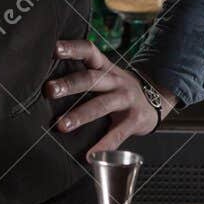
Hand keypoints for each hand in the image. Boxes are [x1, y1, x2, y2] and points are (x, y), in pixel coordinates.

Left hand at [45, 39, 177, 157]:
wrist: (156, 102)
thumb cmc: (120, 89)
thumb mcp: (106, 75)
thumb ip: (85, 75)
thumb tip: (47, 81)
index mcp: (106, 67)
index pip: (89, 51)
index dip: (73, 48)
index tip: (55, 48)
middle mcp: (116, 80)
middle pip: (92, 79)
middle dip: (70, 84)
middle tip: (49, 90)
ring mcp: (126, 99)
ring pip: (102, 105)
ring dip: (81, 115)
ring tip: (62, 125)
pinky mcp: (134, 120)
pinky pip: (117, 133)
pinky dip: (103, 145)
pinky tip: (90, 155)